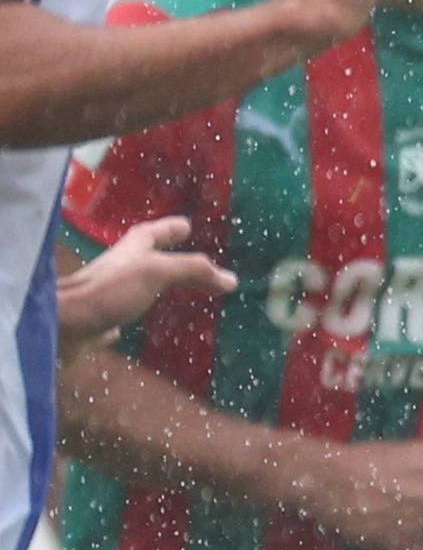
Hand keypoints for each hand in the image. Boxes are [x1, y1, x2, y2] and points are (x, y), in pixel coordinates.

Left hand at [55, 220, 228, 345]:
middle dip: (167, 255)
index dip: (170, 228)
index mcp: (131, 251)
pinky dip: (135, 312)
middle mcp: (119, 268)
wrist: (64, 324)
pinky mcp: (101, 318)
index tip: (187, 225)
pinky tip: (139, 319)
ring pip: (136, 283)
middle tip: (191, 258)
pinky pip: (123, 311)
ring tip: (175, 286)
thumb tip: (232, 279)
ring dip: (154, 282)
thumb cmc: (109, 290)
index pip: (153, 233)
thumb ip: (193, 271)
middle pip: (146, 257)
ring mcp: (108, 293)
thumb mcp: (156, 271)